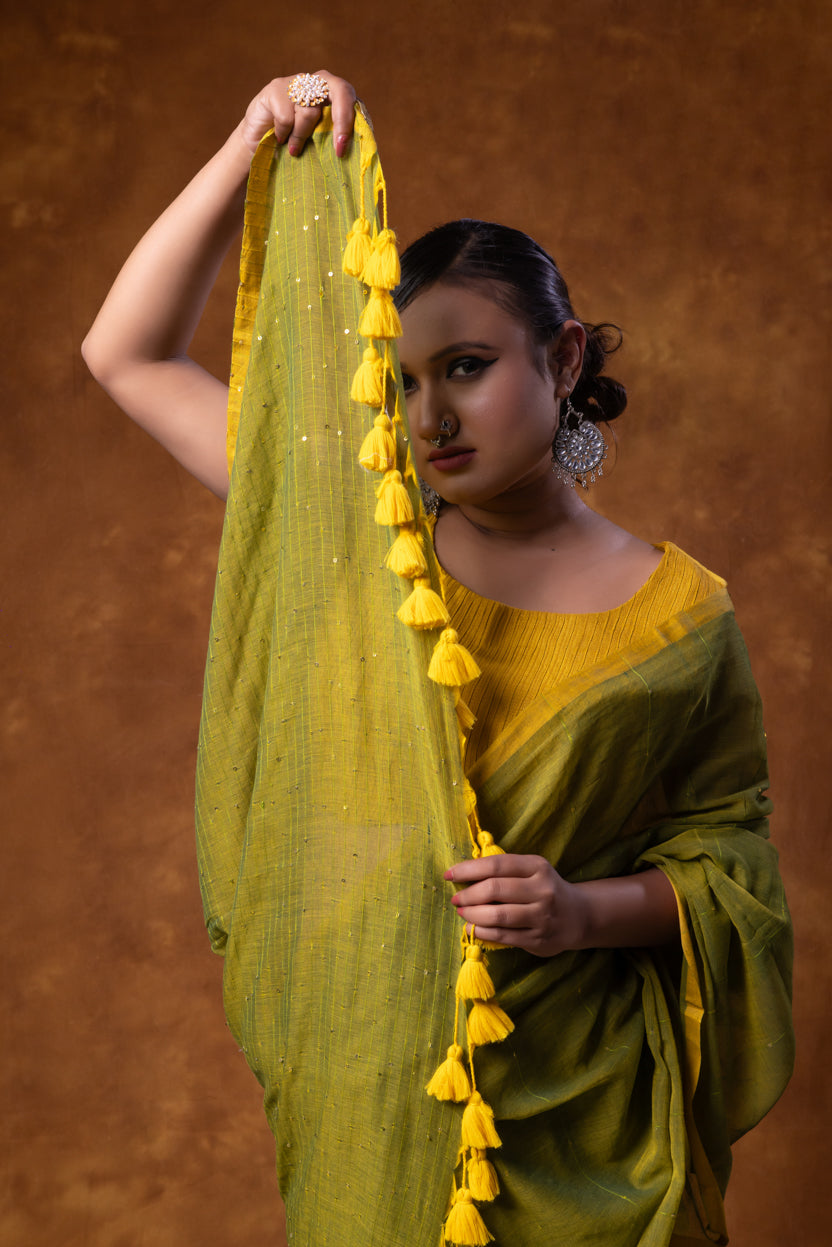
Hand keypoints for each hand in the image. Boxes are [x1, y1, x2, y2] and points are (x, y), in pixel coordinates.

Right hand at [238, 72, 357, 157]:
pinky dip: (284, 132)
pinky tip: (280, 138)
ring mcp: (296, 83)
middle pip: (340, 89)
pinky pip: (286, 115)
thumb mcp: (320, 146)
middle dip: (341, 119)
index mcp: (334, 96)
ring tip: (294, 150)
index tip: (341, 150)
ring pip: (309, 110)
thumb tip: (360, 158)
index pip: (351, 99)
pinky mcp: (276, 88)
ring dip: (301, 137)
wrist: (259, 144)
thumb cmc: (295, 146)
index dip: (349, 123)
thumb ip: (338, 143)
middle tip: (337, 149)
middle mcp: (317, 83)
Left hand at [445, 854, 587, 956]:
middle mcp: (542, 890)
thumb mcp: (532, 870)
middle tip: (456, 899)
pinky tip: (473, 928)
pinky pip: (503, 936)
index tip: (449, 874)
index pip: (496, 865)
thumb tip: (464, 875)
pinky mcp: (538, 939)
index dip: (468, 869)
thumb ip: (504, 870)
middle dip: (468, 894)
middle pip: (494, 889)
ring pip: (497, 915)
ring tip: (462, 913)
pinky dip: (482, 932)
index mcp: (537, 867)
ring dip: (472, 915)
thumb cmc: (544, 888)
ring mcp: (541, 916)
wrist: (578, 916)